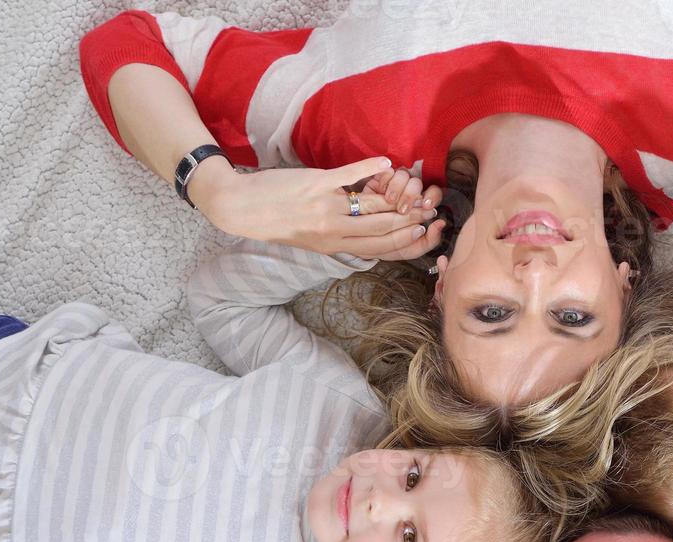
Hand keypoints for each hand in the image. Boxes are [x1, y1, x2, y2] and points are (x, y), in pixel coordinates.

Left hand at [195, 156, 446, 259]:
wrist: (240, 208)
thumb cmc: (275, 222)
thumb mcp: (311, 238)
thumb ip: (341, 233)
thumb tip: (370, 226)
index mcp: (335, 246)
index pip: (382, 249)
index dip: (409, 242)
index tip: (429, 232)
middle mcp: (334, 231)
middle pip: (385, 229)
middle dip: (413, 219)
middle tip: (432, 207)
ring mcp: (326, 208)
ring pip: (374, 205)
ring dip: (398, 194)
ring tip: (415, 186)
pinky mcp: (317, 185)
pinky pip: (351, 176)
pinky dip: (371, 167)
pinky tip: (386, 162)